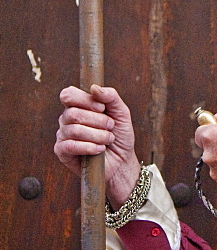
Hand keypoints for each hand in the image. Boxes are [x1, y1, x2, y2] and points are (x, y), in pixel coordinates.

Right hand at [55, 84, 141, 207]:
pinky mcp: (62, 152)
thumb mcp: (121, 113)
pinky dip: (89, 147)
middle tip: (110, 127)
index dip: (85, 100)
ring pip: (74, 130)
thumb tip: (94, 88)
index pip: (68, 95)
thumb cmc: (120, 135)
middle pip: (73, 113)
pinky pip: (70, 146)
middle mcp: (67, 119)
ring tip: (108, 139)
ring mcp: (63, 135)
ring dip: (97, 135)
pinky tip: (100, 149)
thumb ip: (111, 97)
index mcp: (78, 106)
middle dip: (98, 121)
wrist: (122, 161)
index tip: (102, 108)